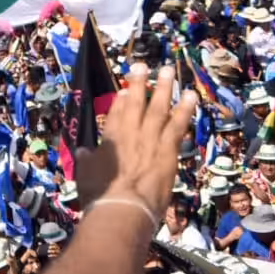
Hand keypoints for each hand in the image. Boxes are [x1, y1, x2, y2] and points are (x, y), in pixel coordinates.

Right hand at [75, 65, 197, 215]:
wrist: (122, 208)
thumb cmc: (100, 195)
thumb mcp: (85, 175)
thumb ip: (86, 160)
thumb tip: (83, 152)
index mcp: (110, 139)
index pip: (115, 114)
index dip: (120, 100)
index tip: (125, 89)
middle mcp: (130, 133)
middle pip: (136, 103)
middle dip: (140, 83)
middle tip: (144, 65)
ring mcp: (151, 139)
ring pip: (159, 109)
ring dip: (165, 89)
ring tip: (170, 71)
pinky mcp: (168, 150)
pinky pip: (178, 125)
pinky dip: (185, 110)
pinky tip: (192, 97)